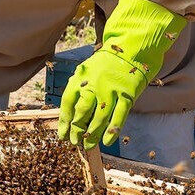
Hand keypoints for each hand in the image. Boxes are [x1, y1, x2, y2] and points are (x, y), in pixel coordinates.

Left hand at [58, 0, 185, 148]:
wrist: (131, 48)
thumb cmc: (108, 63)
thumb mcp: (88, 70)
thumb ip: (80, 88)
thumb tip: (72, 113)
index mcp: (81, 77)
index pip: (67, 102)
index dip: (64, 120)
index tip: (62, 134)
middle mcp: (94, 84)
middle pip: (81, 112)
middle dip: (76, 130)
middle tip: (75, 142)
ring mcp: (111, 90)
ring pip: (99, 117)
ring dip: (91, 135)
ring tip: (87, 146)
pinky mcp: (126, 94)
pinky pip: (118, 116)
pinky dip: (112, 130)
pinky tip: (106, 141)